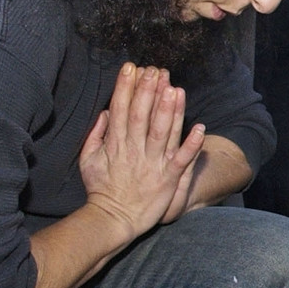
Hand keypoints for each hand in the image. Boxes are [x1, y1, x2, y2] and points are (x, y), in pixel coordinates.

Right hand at [78, 64, 204, 241]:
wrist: (113, 220)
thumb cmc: (100, 189)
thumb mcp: (88, 160)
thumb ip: (95, 135)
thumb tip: (105, 112)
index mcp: (115, 144)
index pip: (121, 110)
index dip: (126, 87)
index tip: (131, 67)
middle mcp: (135, 151)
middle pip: (142, 116)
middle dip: (148, 92)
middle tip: (155, 70)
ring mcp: (153, 164)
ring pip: (162, 133)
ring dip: (170, 111)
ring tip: (175, 89)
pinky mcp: (168, 179)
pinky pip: (182, 159)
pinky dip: (191, 145)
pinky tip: (200, 128)